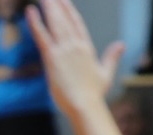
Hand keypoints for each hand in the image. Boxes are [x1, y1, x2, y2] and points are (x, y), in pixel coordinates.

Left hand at [29, 0, 124, 118]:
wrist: (85, 106)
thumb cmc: (94, 94)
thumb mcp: (106, 73)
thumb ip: (111, 56)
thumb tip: (121, 44)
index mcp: (87, 48)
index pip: (77, 23)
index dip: (70, 10)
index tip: (64, 0)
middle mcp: (75, 45)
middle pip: (65, 19)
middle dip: (57, 5)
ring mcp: (64, 50)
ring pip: (55, 23)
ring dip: (49, 8)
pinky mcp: (52, 58)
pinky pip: (42, 36)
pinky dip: (36, 23)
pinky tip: (31, 11)